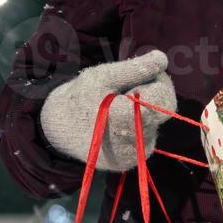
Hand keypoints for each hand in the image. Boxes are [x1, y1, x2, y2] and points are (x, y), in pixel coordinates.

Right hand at [39, 50, 177, 172]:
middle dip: (152, 94)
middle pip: (165, 110)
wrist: (57, 131)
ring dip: (144, 111)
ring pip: (155, 124)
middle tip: (129, 89)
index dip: (155, 80)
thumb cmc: (79, 98)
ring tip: (117, 107)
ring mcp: (134, 155)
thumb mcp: (102, 76)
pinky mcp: (131, 163)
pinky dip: (137, 126)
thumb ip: (136, 68)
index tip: (137, 76)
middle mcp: (135, 142)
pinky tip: (118, 122)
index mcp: (127, 118)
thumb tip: (163, 58)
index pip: (164, 95)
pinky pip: (146, 137)